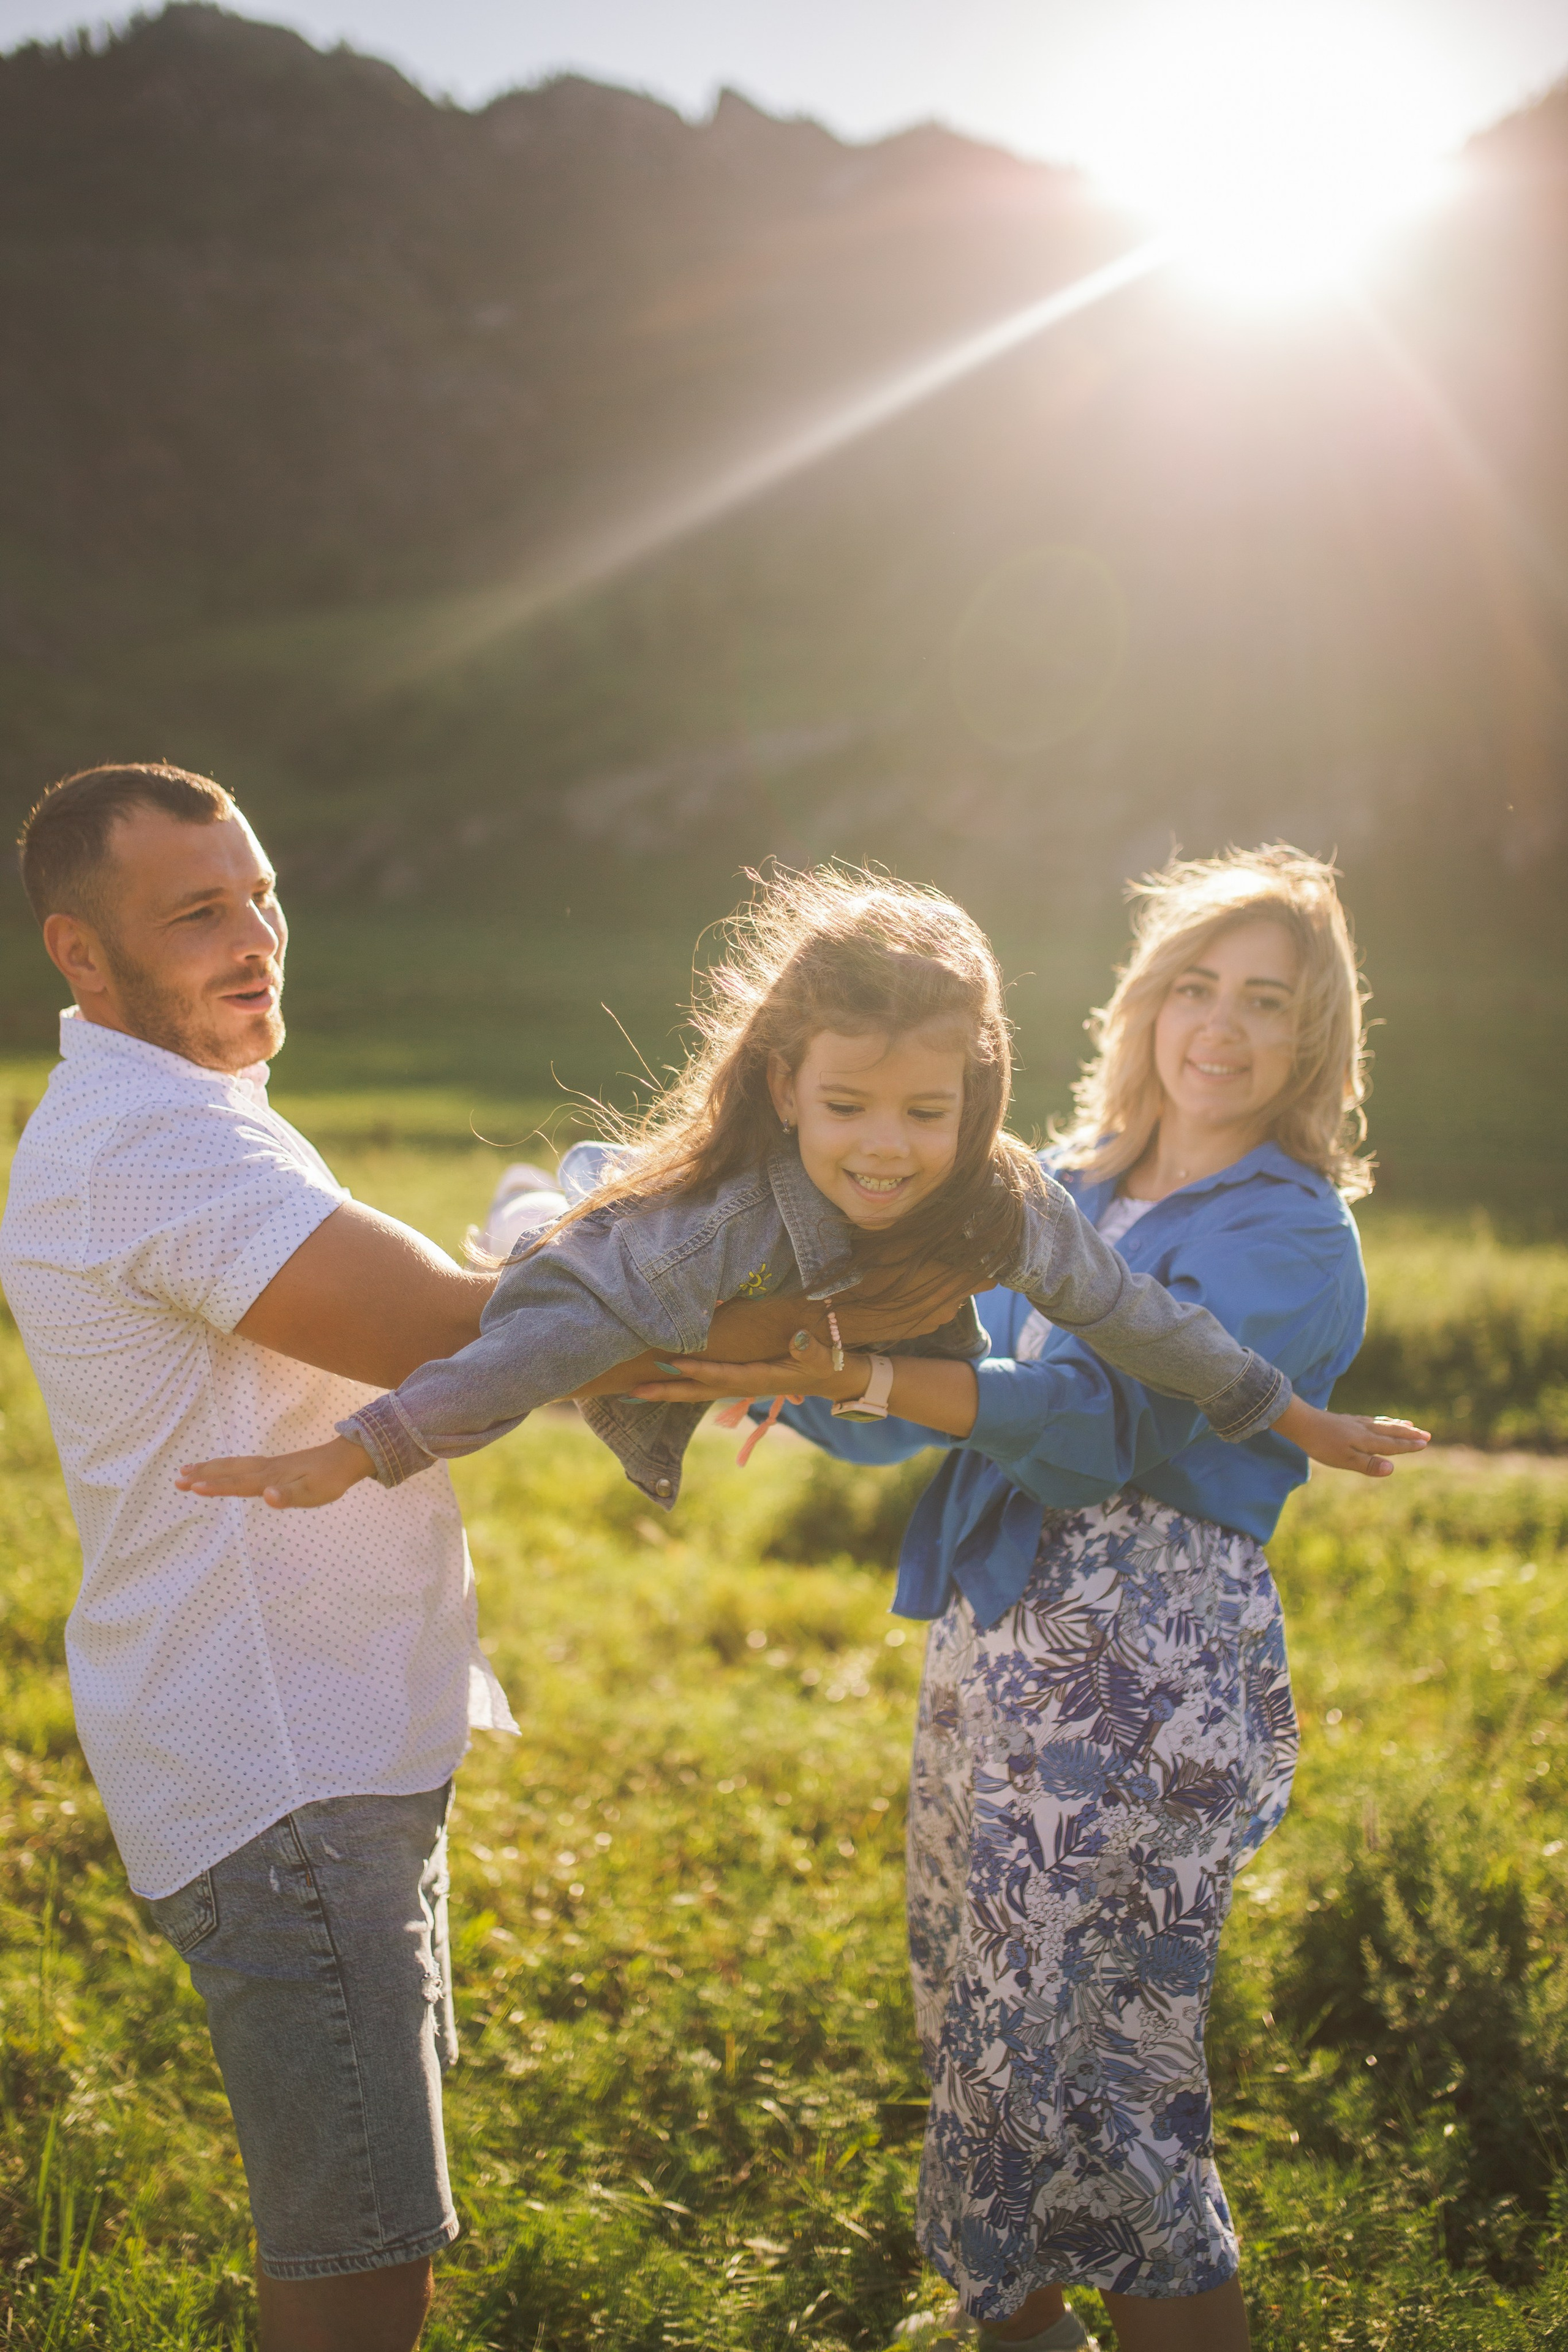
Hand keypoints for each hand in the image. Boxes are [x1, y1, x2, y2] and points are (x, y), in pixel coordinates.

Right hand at [175, 1434, 374, 1508]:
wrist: (345, 1458)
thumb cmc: (330, 1480)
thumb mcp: (313, 1493)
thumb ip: (289, 1496)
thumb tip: (267, 1496)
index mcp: (270, 1478)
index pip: (238, 1484)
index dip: (216, 1487)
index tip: (193, 1488)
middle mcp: (265, 1469)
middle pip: (228, 1471)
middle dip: (203, 1476)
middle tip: (177, 1480)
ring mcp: (269, 1465)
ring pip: (233, 1465)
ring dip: (210, 1468)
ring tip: (188, 1470)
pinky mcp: (274, 1465)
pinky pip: (242, 1464)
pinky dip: (225, 1465)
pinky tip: (222, 1468)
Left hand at [627, 1328, 872, 1405]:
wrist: (830, 1380)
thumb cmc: (825, 1364)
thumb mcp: (822, 1357)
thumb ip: (810, 1350)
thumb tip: (800, 1341)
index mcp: (759, 1378)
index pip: (722, 1375)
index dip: (698, 1370)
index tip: (673, 1363)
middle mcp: (741, 1386)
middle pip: (697, 1392)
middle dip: (666, 1391)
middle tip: (632, 1391)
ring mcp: (736, 1386)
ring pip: (695, 1392)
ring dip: (665, 1391)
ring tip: (632, 1390)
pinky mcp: (736, 1381)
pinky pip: (701, 1386)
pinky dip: (679, 1386)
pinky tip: (659, 1383)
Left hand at [1273, 1397, 1430, 1476]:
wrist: (1301, 1422)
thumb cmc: (1322, 1445)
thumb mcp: (1345, 1460)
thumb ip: (1368, 1464)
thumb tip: (1392, 1468)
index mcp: (1366, 1441)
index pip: (1392, 1444)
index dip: (1408, 1445)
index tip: (1424, 1443)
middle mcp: (1364, 1429)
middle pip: (1391, 1431)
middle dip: (1409, 1434)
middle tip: (1426, 1434)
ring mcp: (1355, 1423)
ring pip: (1382, 1424)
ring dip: (1398, 1425)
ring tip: (1410, 1424)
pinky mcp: (1346, 1420)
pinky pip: (1371, 1420)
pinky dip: (1382, 1421)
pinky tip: (1379, 1421)